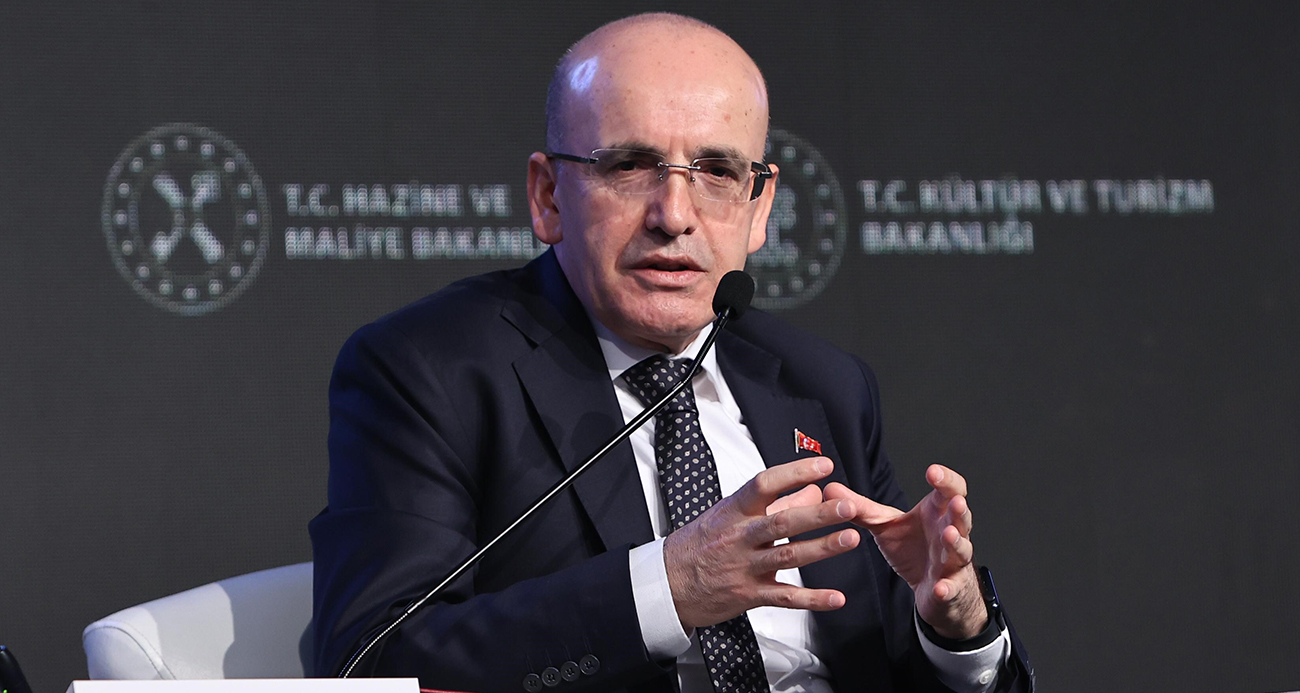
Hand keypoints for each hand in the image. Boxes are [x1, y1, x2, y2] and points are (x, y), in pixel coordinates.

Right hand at [662, 456, 860, 631]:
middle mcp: (740, 538)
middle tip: (846, 505)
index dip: (794, 473)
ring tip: (850, 539)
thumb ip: (774, 503)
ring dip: (822, 548)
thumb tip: (810, 490)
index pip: (765, 485)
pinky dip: (812, 599)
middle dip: (818, 514)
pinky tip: (835, 597)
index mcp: (734, 512)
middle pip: (782, 522)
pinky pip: (785, 597)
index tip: (822, 466)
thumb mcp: (728, 515)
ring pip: (788, 556)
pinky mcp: (749, 595)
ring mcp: (745, 567)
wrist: (668, 584)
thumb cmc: (697, 545)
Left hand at [823, 464, 987, 639]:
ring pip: (961, 549)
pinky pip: (950, 588)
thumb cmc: (912, 549)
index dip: (945, 480)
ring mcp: (952, 561)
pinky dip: (946, 588)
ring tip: (949, 535)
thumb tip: (830, 488)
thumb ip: (860, 508)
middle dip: (959, 508)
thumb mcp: (885, 526)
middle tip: (955, 500)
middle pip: (962, 517)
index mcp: (935, 513)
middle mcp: (949, 533)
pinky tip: (940, 588)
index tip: (932, 471)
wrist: (930, 587)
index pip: (949, 490)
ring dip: (957, 543)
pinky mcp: (948, 588)